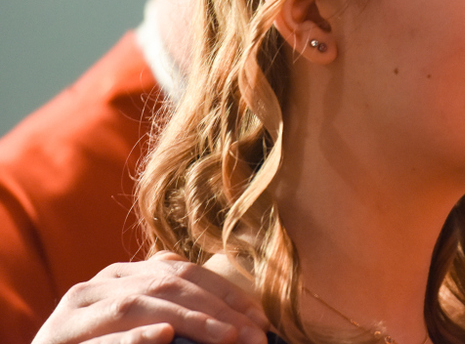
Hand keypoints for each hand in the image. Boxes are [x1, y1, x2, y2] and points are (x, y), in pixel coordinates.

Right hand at [32, 252, 268, 343]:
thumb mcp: (144, 325)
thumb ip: (178, 312)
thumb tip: (244, 321)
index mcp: (123, 275)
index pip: (185, 273)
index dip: (227, 294)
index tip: (262, 321)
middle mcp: (99, 284)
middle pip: (168, 286)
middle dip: (218, 311)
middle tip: (255, 338)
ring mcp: (75, 311)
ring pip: (139, 305)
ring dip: (190, 321)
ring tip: (226, 338)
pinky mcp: (57, 342)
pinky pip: (101, 339)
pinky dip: (134, 337)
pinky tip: (164, 336)